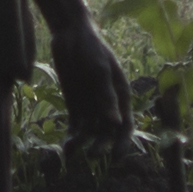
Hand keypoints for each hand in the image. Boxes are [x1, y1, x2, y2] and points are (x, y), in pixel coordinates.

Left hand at [48, 14, 132, 151]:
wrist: (69, 34)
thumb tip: (115, 122)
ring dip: (82, 143)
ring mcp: (90, 105)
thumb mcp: (100, 70)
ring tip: (71, 152)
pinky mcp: (74, 105)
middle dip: (101, 145)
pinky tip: (66, 148)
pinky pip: (74, 126)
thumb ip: (106, 95)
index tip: (116, 157)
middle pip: (106, 132)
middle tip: (93, 155)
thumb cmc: (91, 48)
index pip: (126, 125)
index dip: (123, 142)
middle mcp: (107, 104)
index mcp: (121, 96)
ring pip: (89, 132)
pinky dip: (71, 137)